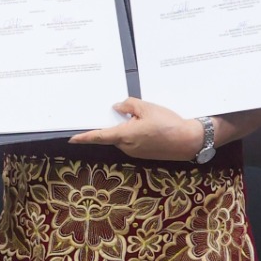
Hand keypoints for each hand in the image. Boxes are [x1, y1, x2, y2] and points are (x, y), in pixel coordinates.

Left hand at [69, 98, 203, 161]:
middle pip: (113, 134)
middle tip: (132, 113)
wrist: (188, 140)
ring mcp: (135, 153)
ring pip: (124, 137)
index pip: (99, 136)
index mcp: (124, 135)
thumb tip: (118, 107)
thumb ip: (128, 105)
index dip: (84, 137)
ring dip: (129, 128)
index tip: (72, 138)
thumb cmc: (168, 124)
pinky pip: (134, 142)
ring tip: (148, 119)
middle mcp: (127, 147)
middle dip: (118, 124)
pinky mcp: (144, 154)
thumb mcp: (146, 108)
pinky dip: (137, 134)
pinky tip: (151, 127)